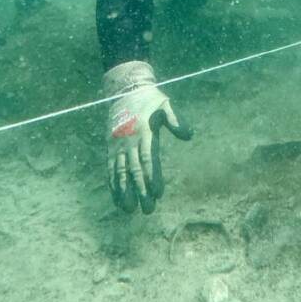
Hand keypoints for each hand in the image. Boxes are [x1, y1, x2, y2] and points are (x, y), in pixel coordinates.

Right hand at [102, 61, 192, 213]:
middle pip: (134, 169)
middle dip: (141, 191)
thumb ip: (176, 120)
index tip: (158, 193)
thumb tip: (189, 135)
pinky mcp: (111, 148)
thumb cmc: (149, 100)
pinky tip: (118, 200)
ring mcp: (118, 145)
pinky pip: (111, 168)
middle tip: (148, 210)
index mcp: (144, 132)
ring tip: (129, 210)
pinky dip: (113, 185)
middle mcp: (129, 141)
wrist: (124, 90)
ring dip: (124, 192)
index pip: (148, 158)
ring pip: (120, 172)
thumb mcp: (165, 104)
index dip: (152, 176)